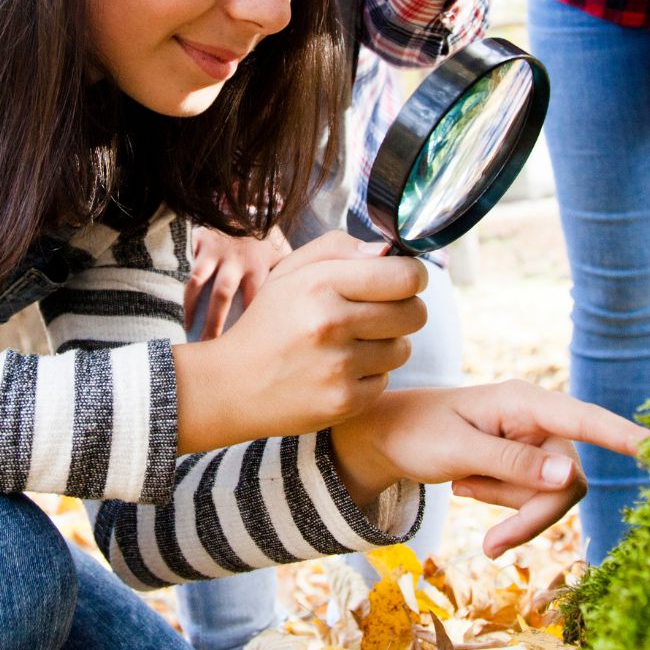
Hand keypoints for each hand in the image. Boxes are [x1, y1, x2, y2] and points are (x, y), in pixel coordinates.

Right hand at [173, 231, 427, 453]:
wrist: (233, 385)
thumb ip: (338, 248)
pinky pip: (385, 380)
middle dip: (404, 310)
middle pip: (415, 313)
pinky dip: (368, 376)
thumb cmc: (269, 322)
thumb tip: (387, 250)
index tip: (401, 281)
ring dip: (385, 345)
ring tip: (350, 344)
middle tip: (377, 314)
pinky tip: (339, 371)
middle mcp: (332, 323)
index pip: (405, 276)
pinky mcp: (345, 401)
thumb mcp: (290, 272)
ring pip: (403, 348)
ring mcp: (339, 366)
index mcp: (321, 284)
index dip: (412, 277)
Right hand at [183, 226, 291, 340]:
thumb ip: (287, 276)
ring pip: (197, 283)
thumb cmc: (267, 234)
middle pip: (222, 296)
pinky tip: (179, 306)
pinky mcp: (201, 245)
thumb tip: (298, 304)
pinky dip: (184, 287)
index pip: (253, 300)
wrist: (247, 200)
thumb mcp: (282, 253)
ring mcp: (215, 253)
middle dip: (213, 322)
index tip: (246, 344)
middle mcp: (235, 262)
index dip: (249, 323)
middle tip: (209, 344)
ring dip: (191, 307)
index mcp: (258, 266)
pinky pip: (187, 268)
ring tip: (187, 328)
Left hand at [329, 380, 648, 556]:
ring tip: (461, 485)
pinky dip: (502, 504)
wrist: (385, 435)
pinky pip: (534, 498)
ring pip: (552, 495)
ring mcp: (534, 441)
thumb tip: (573, 477)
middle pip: (568, 480)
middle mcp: (538, 418)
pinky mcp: (526, 462)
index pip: (585, 420)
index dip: (624, 436)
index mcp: (525, 402)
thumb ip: (514, 464)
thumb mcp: (460, 451)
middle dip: (531, 515)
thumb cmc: (418, 433)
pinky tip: (465, 485)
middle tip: (488, 545)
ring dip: (509, 507)